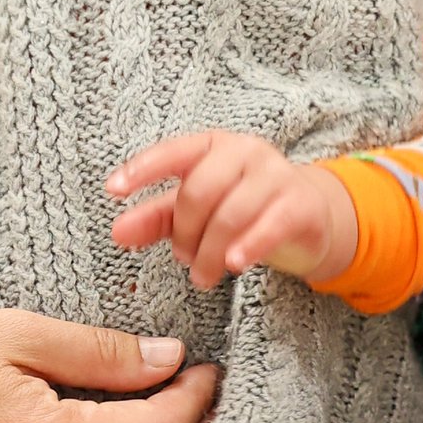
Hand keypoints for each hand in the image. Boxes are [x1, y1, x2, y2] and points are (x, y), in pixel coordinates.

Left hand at [108, 132, 359, 289]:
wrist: (309, 215)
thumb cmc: (243, 206)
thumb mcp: (196, 211)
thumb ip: (157, 218)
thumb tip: (118, 232)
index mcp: (213, 146)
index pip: (173, 152)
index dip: (142, 169)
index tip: (113, 190)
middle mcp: (245, 152)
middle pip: (200, 189)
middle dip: (184, 231)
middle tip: (182, 259)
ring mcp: (276, 175)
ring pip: (231, 213)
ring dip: (210, 251)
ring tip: (202, 276)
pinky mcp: (301, 204)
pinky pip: (271, 224)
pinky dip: (248, 246)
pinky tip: (233, 265)